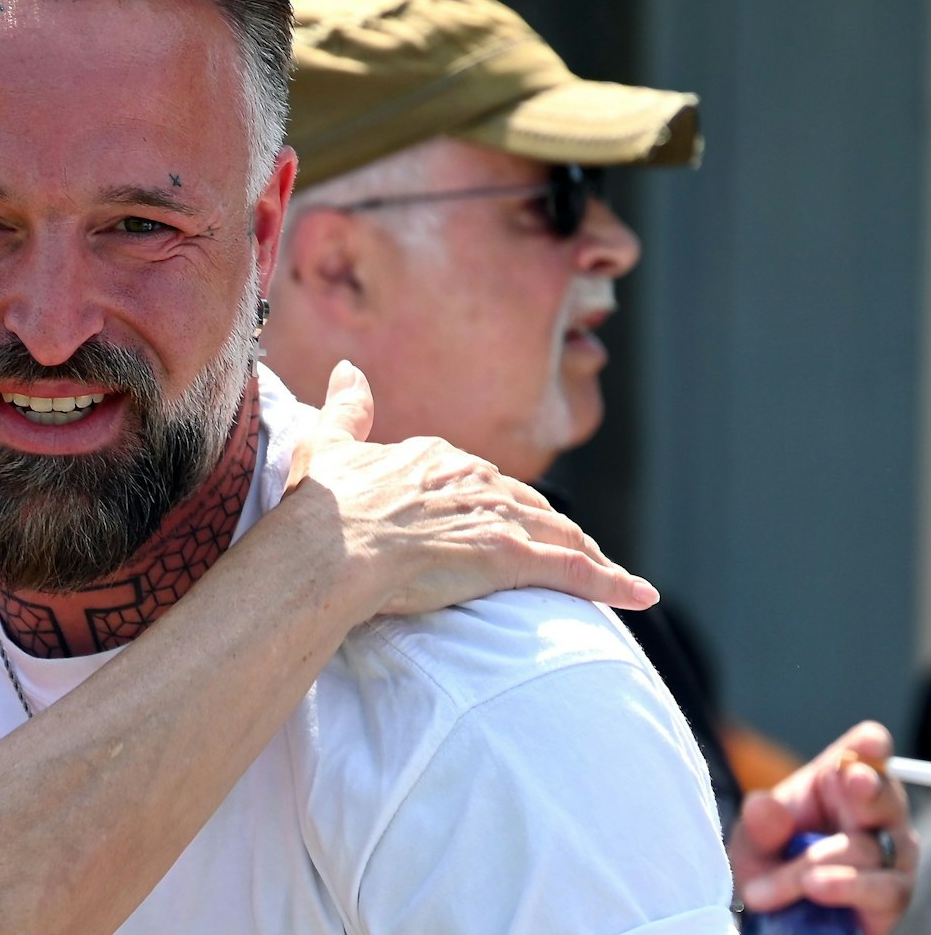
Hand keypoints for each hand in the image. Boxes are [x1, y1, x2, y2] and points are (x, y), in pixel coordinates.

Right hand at [282, 360, 656, 616]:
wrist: (333, 545)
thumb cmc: (325, 504)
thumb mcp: (329, 444)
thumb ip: (346, 407)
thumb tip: (348, 368)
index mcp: (436, 457)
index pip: (482, 479)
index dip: (498, 501)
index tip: (506, 518)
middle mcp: (476, 479)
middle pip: (529, 505)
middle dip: (552, 528)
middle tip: (570, 551)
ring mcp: (497, 517)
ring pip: (559, 534)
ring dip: (589, 554)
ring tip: (609, 573)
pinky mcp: (512, 557)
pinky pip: (575, 572)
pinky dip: (611, 583)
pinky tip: (639, 596)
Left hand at [731, 721, 915, 932]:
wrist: (774, 911)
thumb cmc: (771, 858)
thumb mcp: (753, 838)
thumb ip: (759, 822)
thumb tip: (764, 805)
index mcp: (839, 782)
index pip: (864, 753)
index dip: (868, 746)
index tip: (868, 742)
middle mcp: (875, 814)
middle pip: (883, 795)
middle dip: (869, 787)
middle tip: (855, 779)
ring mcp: (890, 855)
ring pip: (866, 849)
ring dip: (819, 863)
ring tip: (798, 878)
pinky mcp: (892, 896)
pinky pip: (882, 890)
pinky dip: (847, 888)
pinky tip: (818, 887)